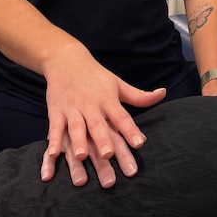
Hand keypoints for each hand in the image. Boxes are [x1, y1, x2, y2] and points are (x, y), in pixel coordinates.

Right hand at [39, 47, 166, 186]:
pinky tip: (53, 155)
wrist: (66, 59)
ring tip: (81, 156)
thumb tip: (163, 93)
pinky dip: (54, 141)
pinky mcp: (55, 111)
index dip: (131, 130)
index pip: (122, 116)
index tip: (140, 143)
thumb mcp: (119, 84)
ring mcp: (72, 108)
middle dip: (103, 140)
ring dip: (78, 142)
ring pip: (76, 127)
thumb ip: (139, 96)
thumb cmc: (96, 76)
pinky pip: (54, 127)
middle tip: (108, 156)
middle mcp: (90, 104)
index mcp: (108, 99)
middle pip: (98, 124)